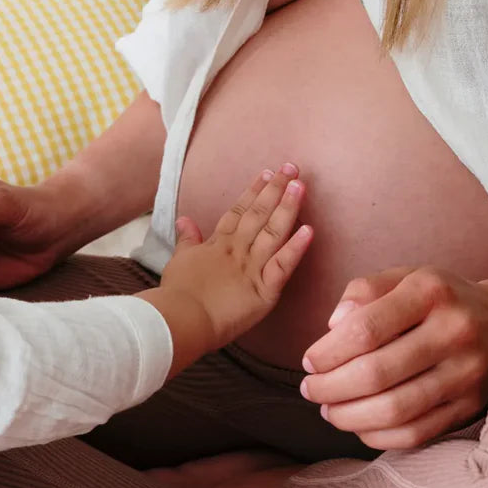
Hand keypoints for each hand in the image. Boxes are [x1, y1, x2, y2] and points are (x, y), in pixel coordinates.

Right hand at [145, 166, 312, 372]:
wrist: (179, 320)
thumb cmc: (178, 294)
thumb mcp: (179, 260)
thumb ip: (187, 239)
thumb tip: (184, 219)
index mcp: (219, 244)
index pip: (238, 211)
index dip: (254, 191)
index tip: (267, 172)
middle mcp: (238, 250)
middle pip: (259, 214)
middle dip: (275, 189)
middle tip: (291, 168)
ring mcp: (251, 267)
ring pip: (273, 232)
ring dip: (288, 208)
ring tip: (300, 186)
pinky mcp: (263, 290)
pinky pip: (282, 266)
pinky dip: (296, 248)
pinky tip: (309, 231)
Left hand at [300, 267, 487, 449]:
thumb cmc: (444, 298)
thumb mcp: (407, 276)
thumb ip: (365, 290)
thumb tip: (332, 326)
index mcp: (429, 292)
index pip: (366, 328)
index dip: (329, 351)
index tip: (309, 361)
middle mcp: (452, 332)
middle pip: (377, 373)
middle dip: (332, 387)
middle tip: (310, 389)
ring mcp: (465, 374)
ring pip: (397, 409)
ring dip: (351, 416)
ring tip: (328, 410)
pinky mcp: (471, 407)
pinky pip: (418, 433)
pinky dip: (381, 436)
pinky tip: (359, 427)